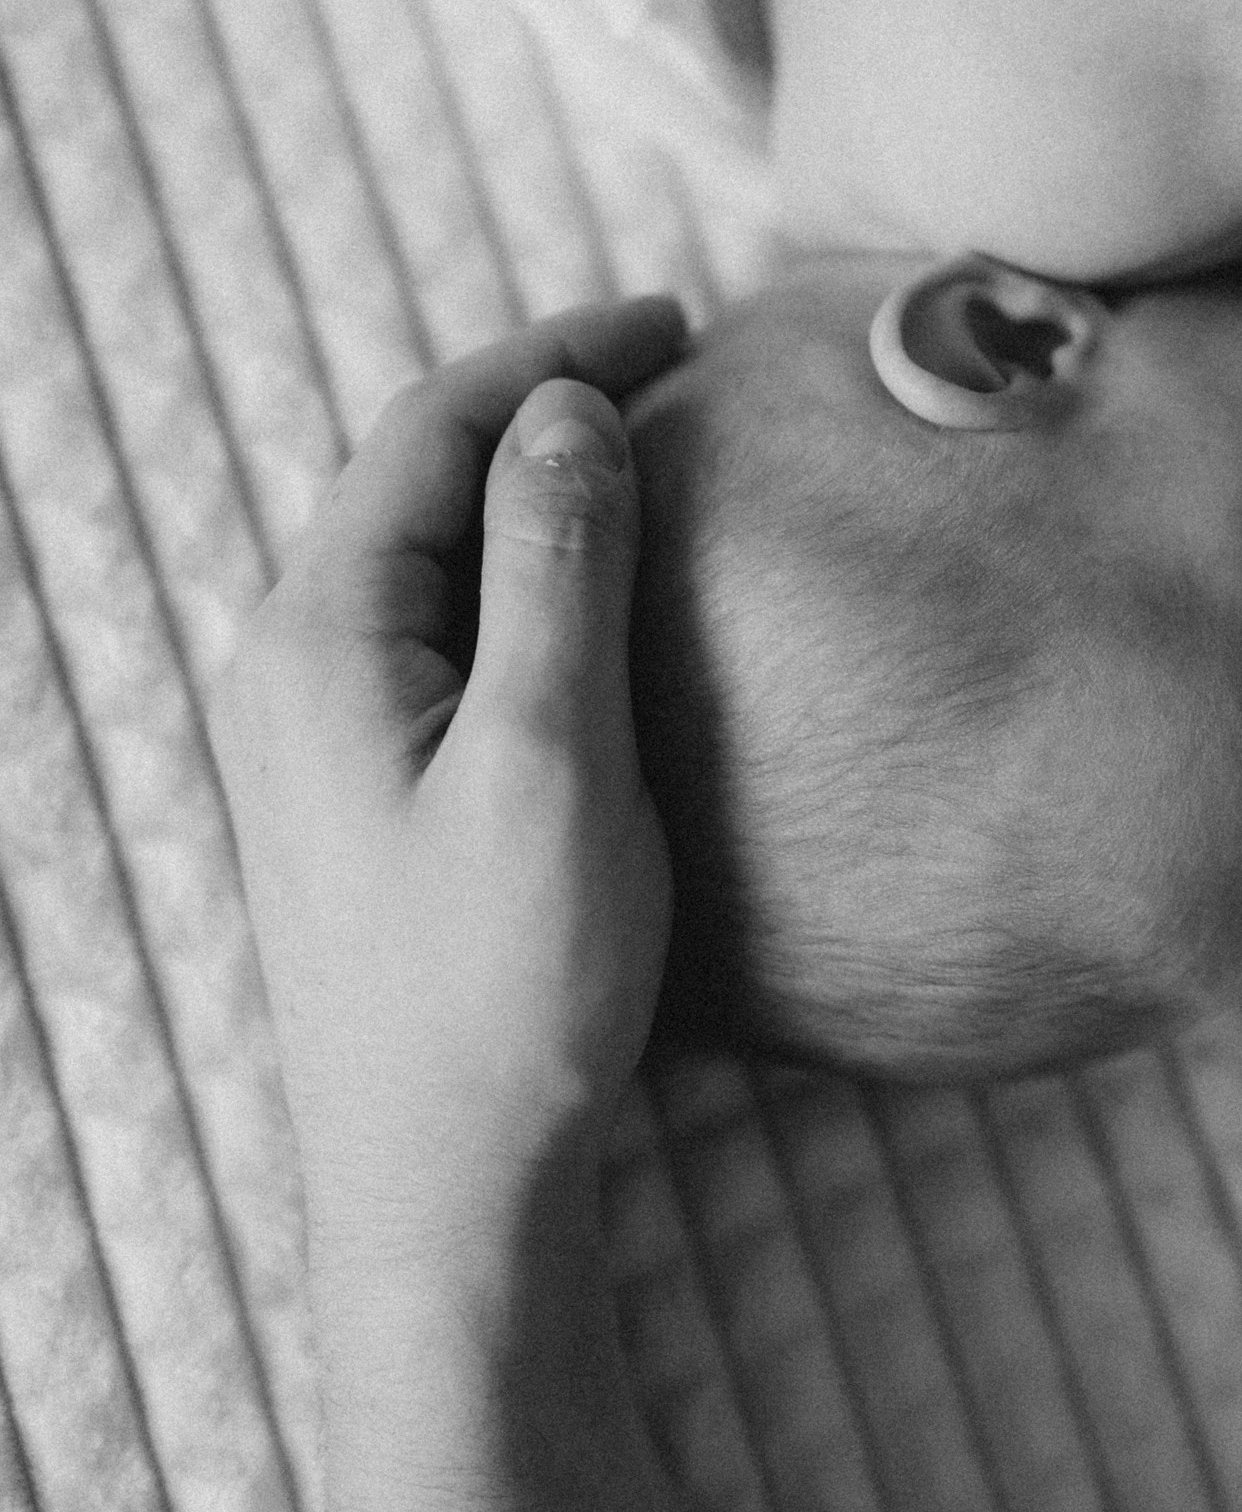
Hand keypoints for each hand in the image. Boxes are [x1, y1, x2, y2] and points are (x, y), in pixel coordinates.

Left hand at [211, 298, 687, 1270]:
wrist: (441, 1184)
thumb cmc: (503, 987)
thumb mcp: (549, 757)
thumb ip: (554, 569)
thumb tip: (564, 409)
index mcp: (325, 636)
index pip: (432, 428)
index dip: (554, 354)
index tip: (675, 327)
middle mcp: (296, 669)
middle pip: (416, 480)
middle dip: (540, 408)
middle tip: (672, 378)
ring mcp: (318, 737)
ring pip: (426, 558)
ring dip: (528, 494)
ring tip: (643, 466)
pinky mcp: (358, 796)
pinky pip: (433, 636)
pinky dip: (515, 581)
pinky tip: (584, 603)